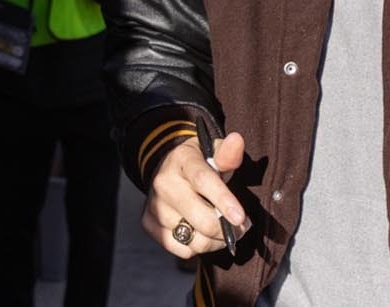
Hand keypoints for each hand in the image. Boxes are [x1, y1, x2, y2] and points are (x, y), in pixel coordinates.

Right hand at [143, 130, 247, 257]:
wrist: (167, 170)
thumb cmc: (200, 164)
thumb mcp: (214, 153)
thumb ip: (227, 153)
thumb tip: (237, 141)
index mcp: (182, 160)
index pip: (204, 181)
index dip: (224, 201)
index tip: (241, 218)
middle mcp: (163, 182)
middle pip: (201, 219)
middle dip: (227, 229)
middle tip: (241, 226)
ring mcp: (154, 205)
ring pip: (195, 239)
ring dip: (216, 241)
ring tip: (223, 229)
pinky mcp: (149, 224)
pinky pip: (182, 249)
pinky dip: (198, 247)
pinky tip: (202, 233)